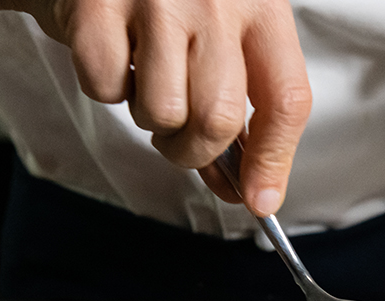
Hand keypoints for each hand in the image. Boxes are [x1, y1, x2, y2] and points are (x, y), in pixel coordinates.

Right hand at [26, 0, 310, 214]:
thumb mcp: (220, 39)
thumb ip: (236, 111)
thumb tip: (246, 188)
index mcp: (261, 6)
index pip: (286, 101)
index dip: (272, 160)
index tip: (259, 197)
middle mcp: (216, 0)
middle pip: (219, 119)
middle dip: (194, 150)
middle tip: (179, 136)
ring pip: (163, 113)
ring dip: (149, 120)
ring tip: (146, 83)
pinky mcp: (98, 4)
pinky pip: (105, 88)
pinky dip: (104, 88)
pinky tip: (115, 54)